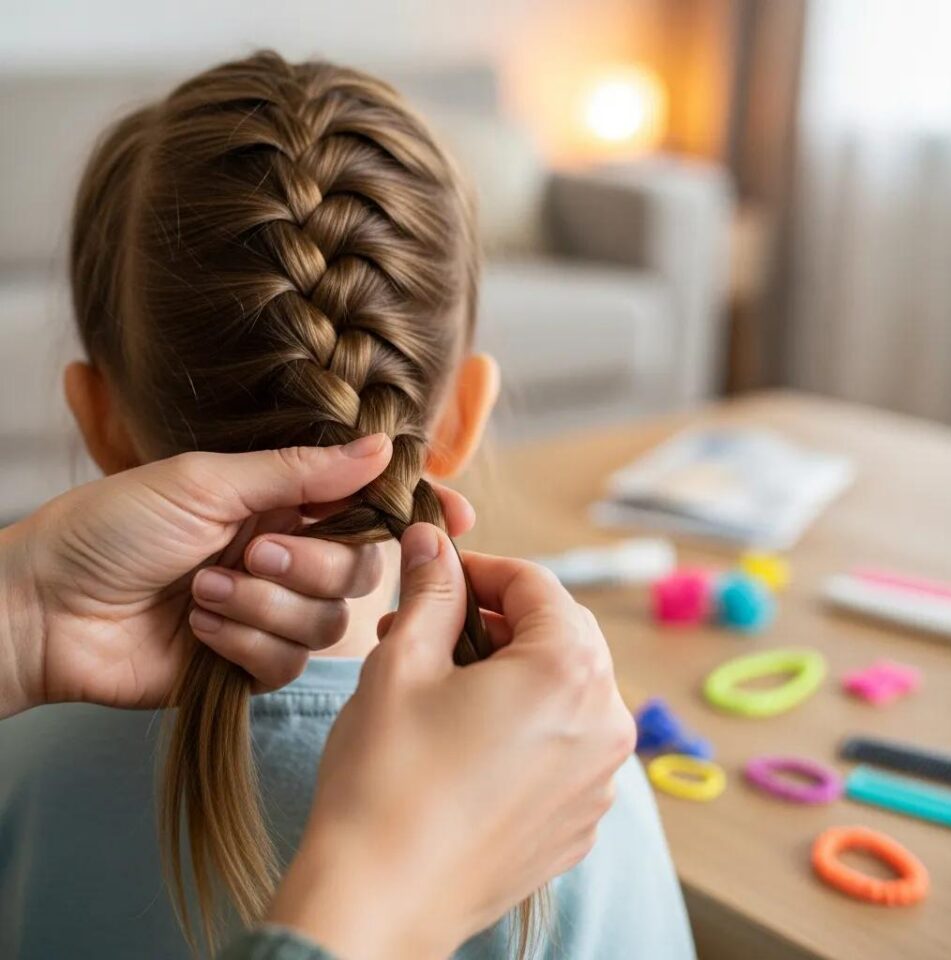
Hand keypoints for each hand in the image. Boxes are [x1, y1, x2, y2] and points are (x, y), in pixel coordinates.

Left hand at [0, 438, 472, 715]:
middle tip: (248, 551)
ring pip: (327, 620)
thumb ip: (302, 472)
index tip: (454, 516)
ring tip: (201, 591)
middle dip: (308, 564)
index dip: (411, 511)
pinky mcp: (248, 664)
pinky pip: (288, 663)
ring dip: (263, 605)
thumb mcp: (207, 481)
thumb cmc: (111, 528)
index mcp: (278, 502)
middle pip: (358, 568)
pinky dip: (244, 644)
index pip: (366, 505)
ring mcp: (268, 612)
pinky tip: (197, 627)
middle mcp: (284, 555)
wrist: (44, 609)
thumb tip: (384, 448)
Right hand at [268, 524, 635, 959]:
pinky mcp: (580, 822)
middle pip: (560, 635)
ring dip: (510, 670)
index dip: (483, 569)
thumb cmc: (386, 778)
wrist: (378, 904)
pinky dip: (526, 724)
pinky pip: (565, 745)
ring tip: (442, 682)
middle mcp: (605, 723)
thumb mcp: (402, 662)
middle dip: (498, 620)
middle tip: (432, 628)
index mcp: (568, 672)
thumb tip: (433, 542)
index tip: (440, 574)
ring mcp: (599, 780)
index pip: (537, 584)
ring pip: (564, 690)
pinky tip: (467, 739)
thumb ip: (431, 590)